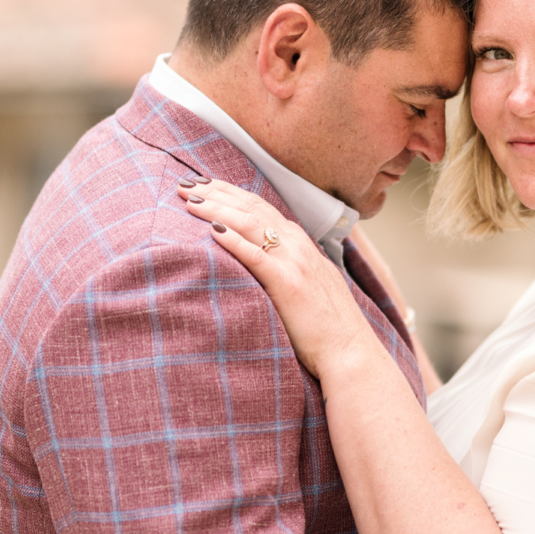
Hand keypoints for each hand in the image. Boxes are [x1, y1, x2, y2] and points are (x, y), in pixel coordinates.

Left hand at [180, 179, 377, 378]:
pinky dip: (234, 240)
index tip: (203, 183)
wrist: (349, 350)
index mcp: (301, 244)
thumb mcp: (308, 285)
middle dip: (216, 192)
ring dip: (217, 209)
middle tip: (185, 183)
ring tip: (189, 200)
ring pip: (250, 223)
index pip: (260, 207)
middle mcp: (298, 246)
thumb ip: (287, 268)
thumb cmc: (325, 326)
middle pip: (251, 207)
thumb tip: (261, 264)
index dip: (230, 192)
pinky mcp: (288, 284)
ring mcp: (295, 263)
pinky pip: (256, 256)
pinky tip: (213, 230)